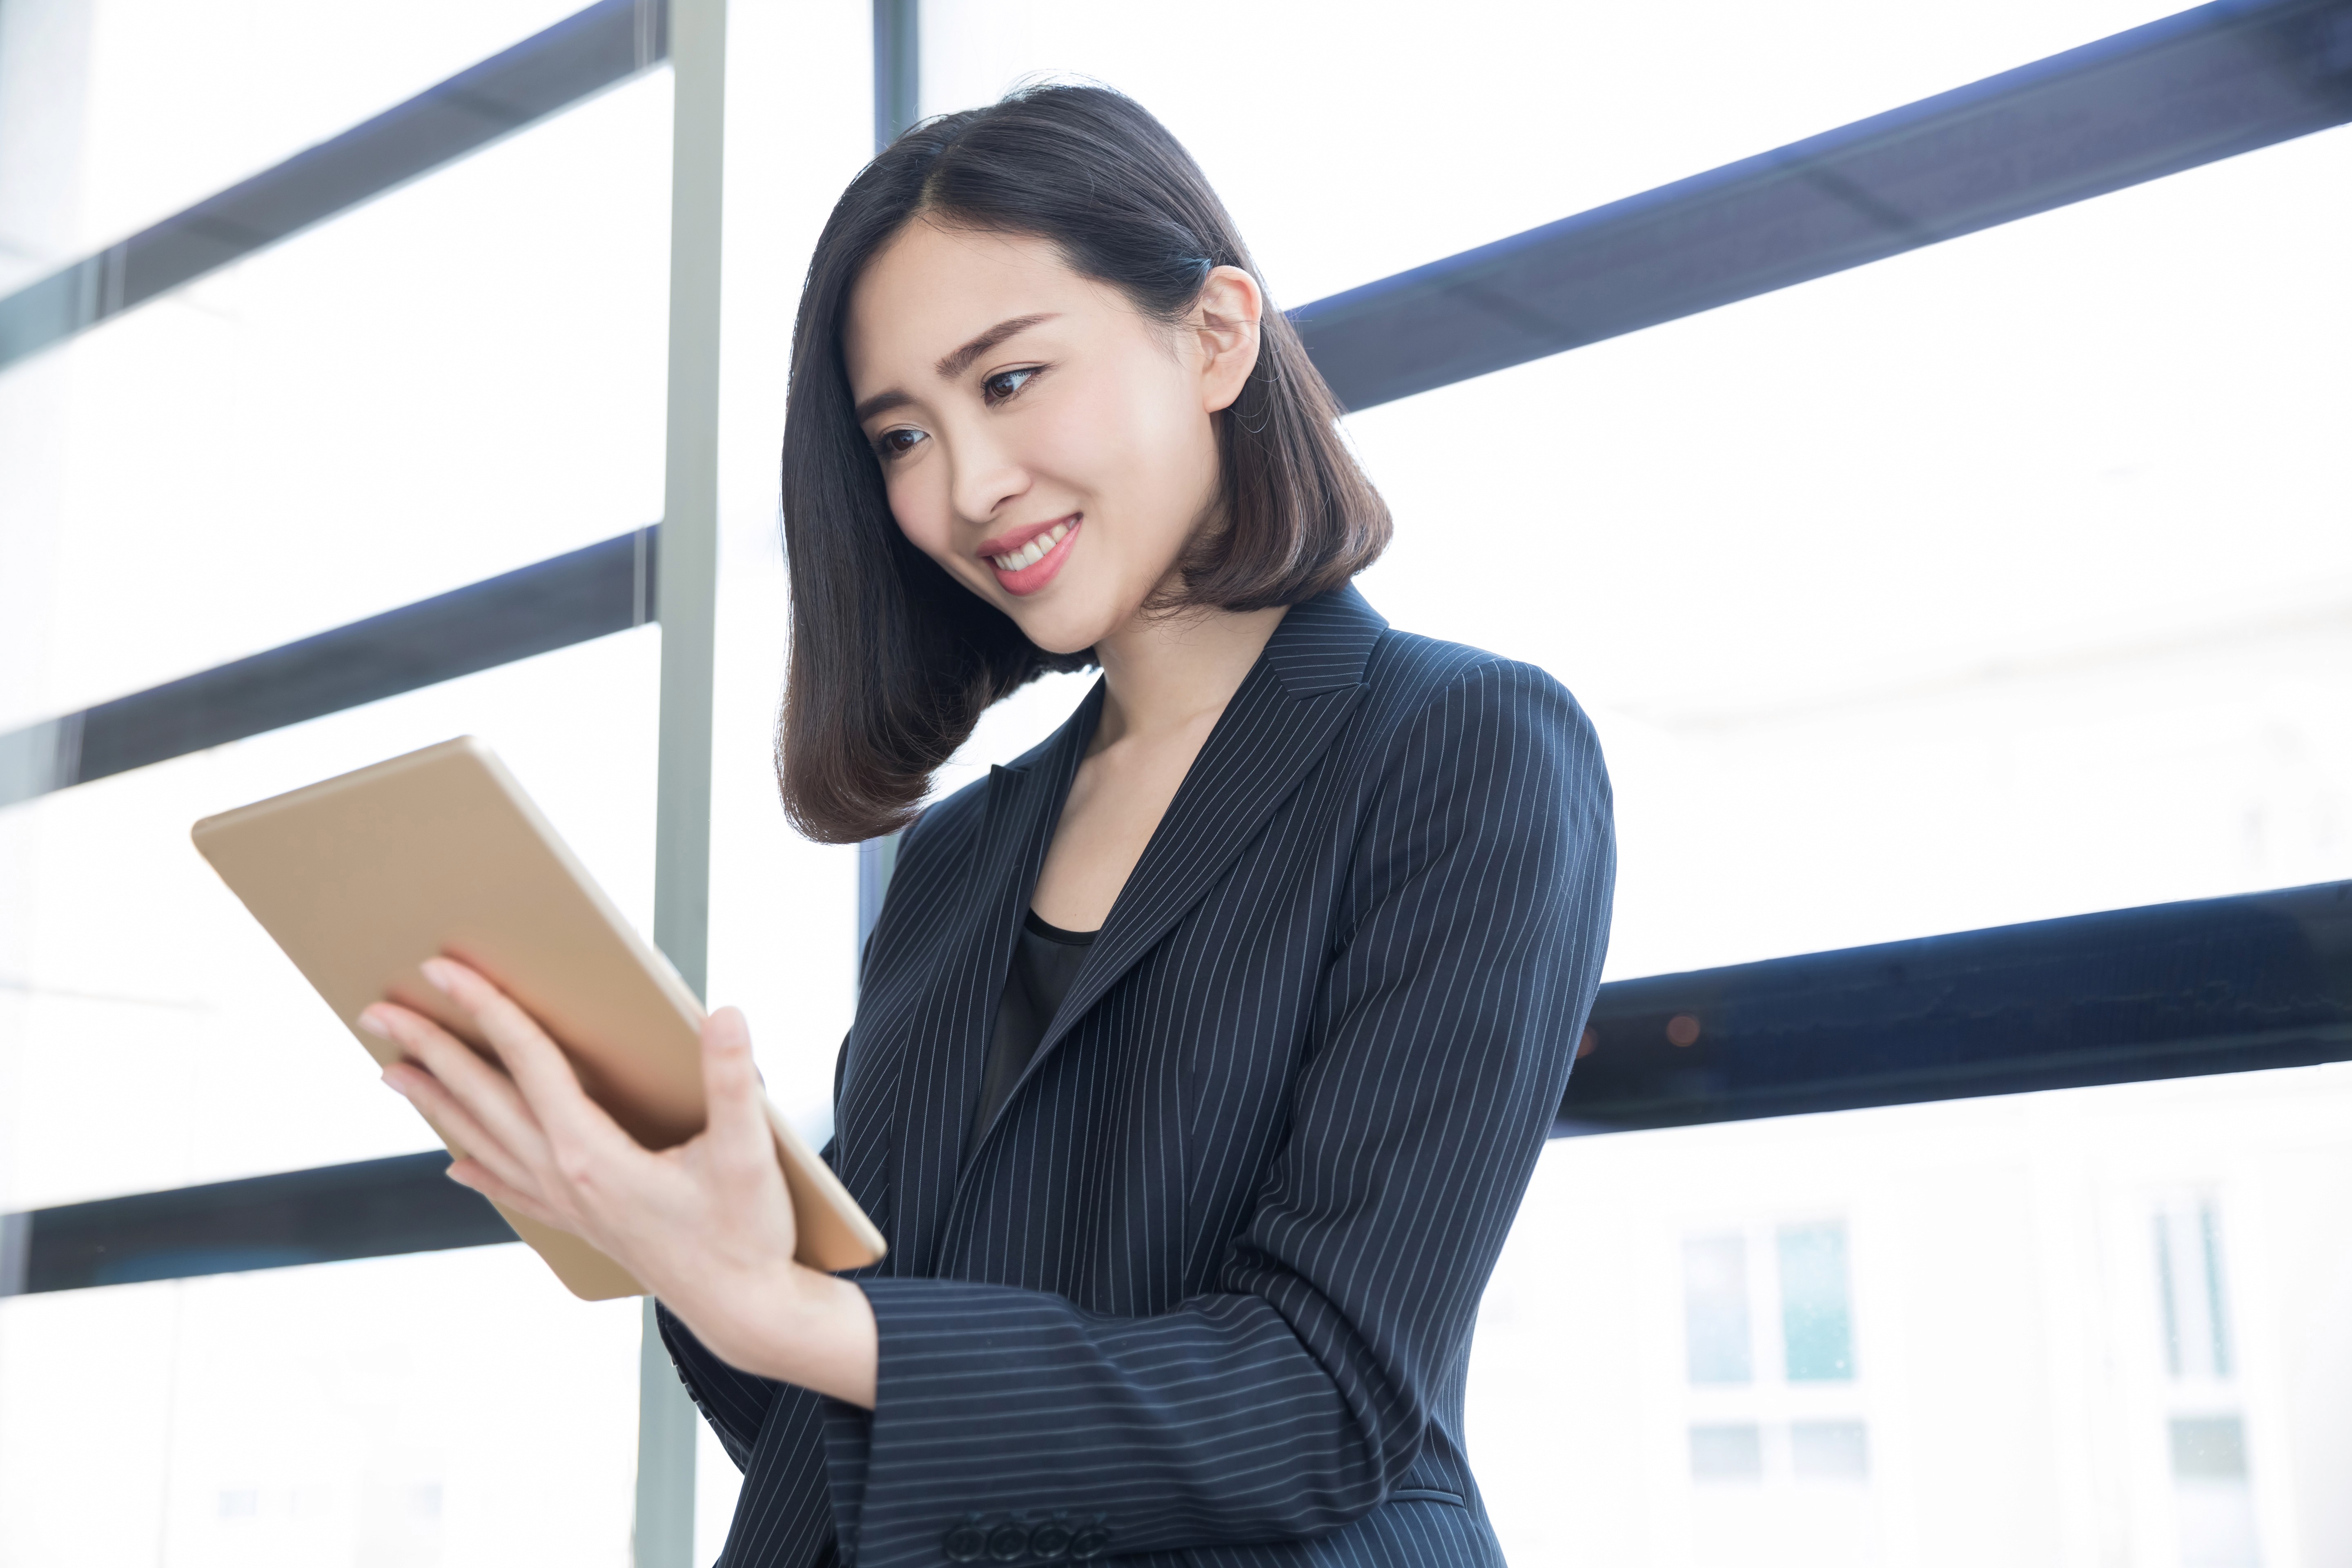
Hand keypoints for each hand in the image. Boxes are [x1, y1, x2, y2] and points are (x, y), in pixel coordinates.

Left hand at [362, 957, 876, 1406]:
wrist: (743, 1312)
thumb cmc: (746, 1234)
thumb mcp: (749, 1153)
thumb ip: (734, 1080)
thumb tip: (722, 1014)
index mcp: (593, 1155)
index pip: (529, 1063)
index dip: (488, 1009)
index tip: (445, 971)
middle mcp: (565, 1178)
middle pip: (484, 1099)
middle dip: (430, 1050)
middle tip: (379, 1012)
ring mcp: (567, 1204)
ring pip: (484, 1141)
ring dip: (437, 1103)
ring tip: (394, 1072)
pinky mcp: (581, 1224)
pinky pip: (511, 1188)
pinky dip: (477, 1169)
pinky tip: (455, 1164)